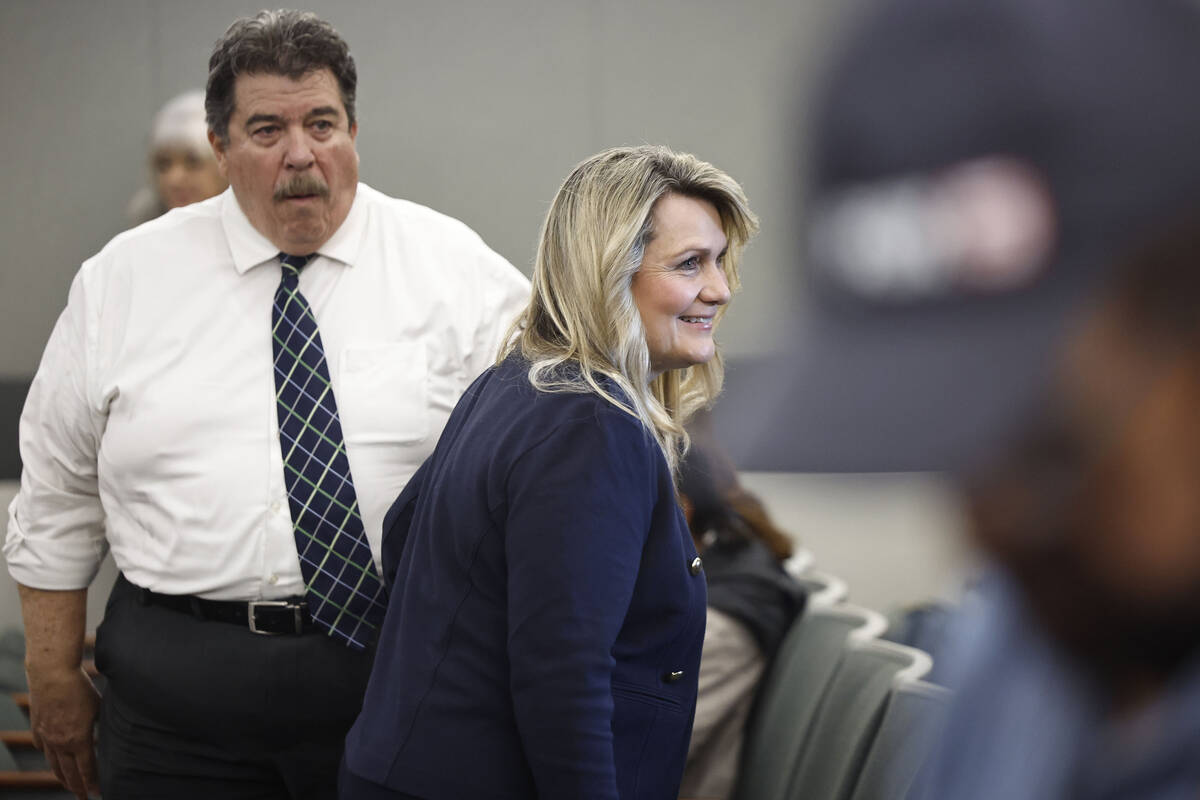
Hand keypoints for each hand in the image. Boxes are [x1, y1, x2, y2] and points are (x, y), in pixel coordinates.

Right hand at [27, 665, 100, 798]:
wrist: (52, 674)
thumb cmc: (80, 688)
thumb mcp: (99, 707)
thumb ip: (102, 725)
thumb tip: (111, 735)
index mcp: (78, 739)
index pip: (87, 769)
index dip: (93, 782)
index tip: (98, 792)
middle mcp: (60, 743)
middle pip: (68, 772)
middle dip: (76, 787)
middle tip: (83, 797)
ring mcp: (46, 736)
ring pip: (53, 764)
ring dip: (62, 776)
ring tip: (68, 785)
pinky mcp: (37, 728)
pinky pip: (43, 748)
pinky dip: (49, 757)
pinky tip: (53, 760)